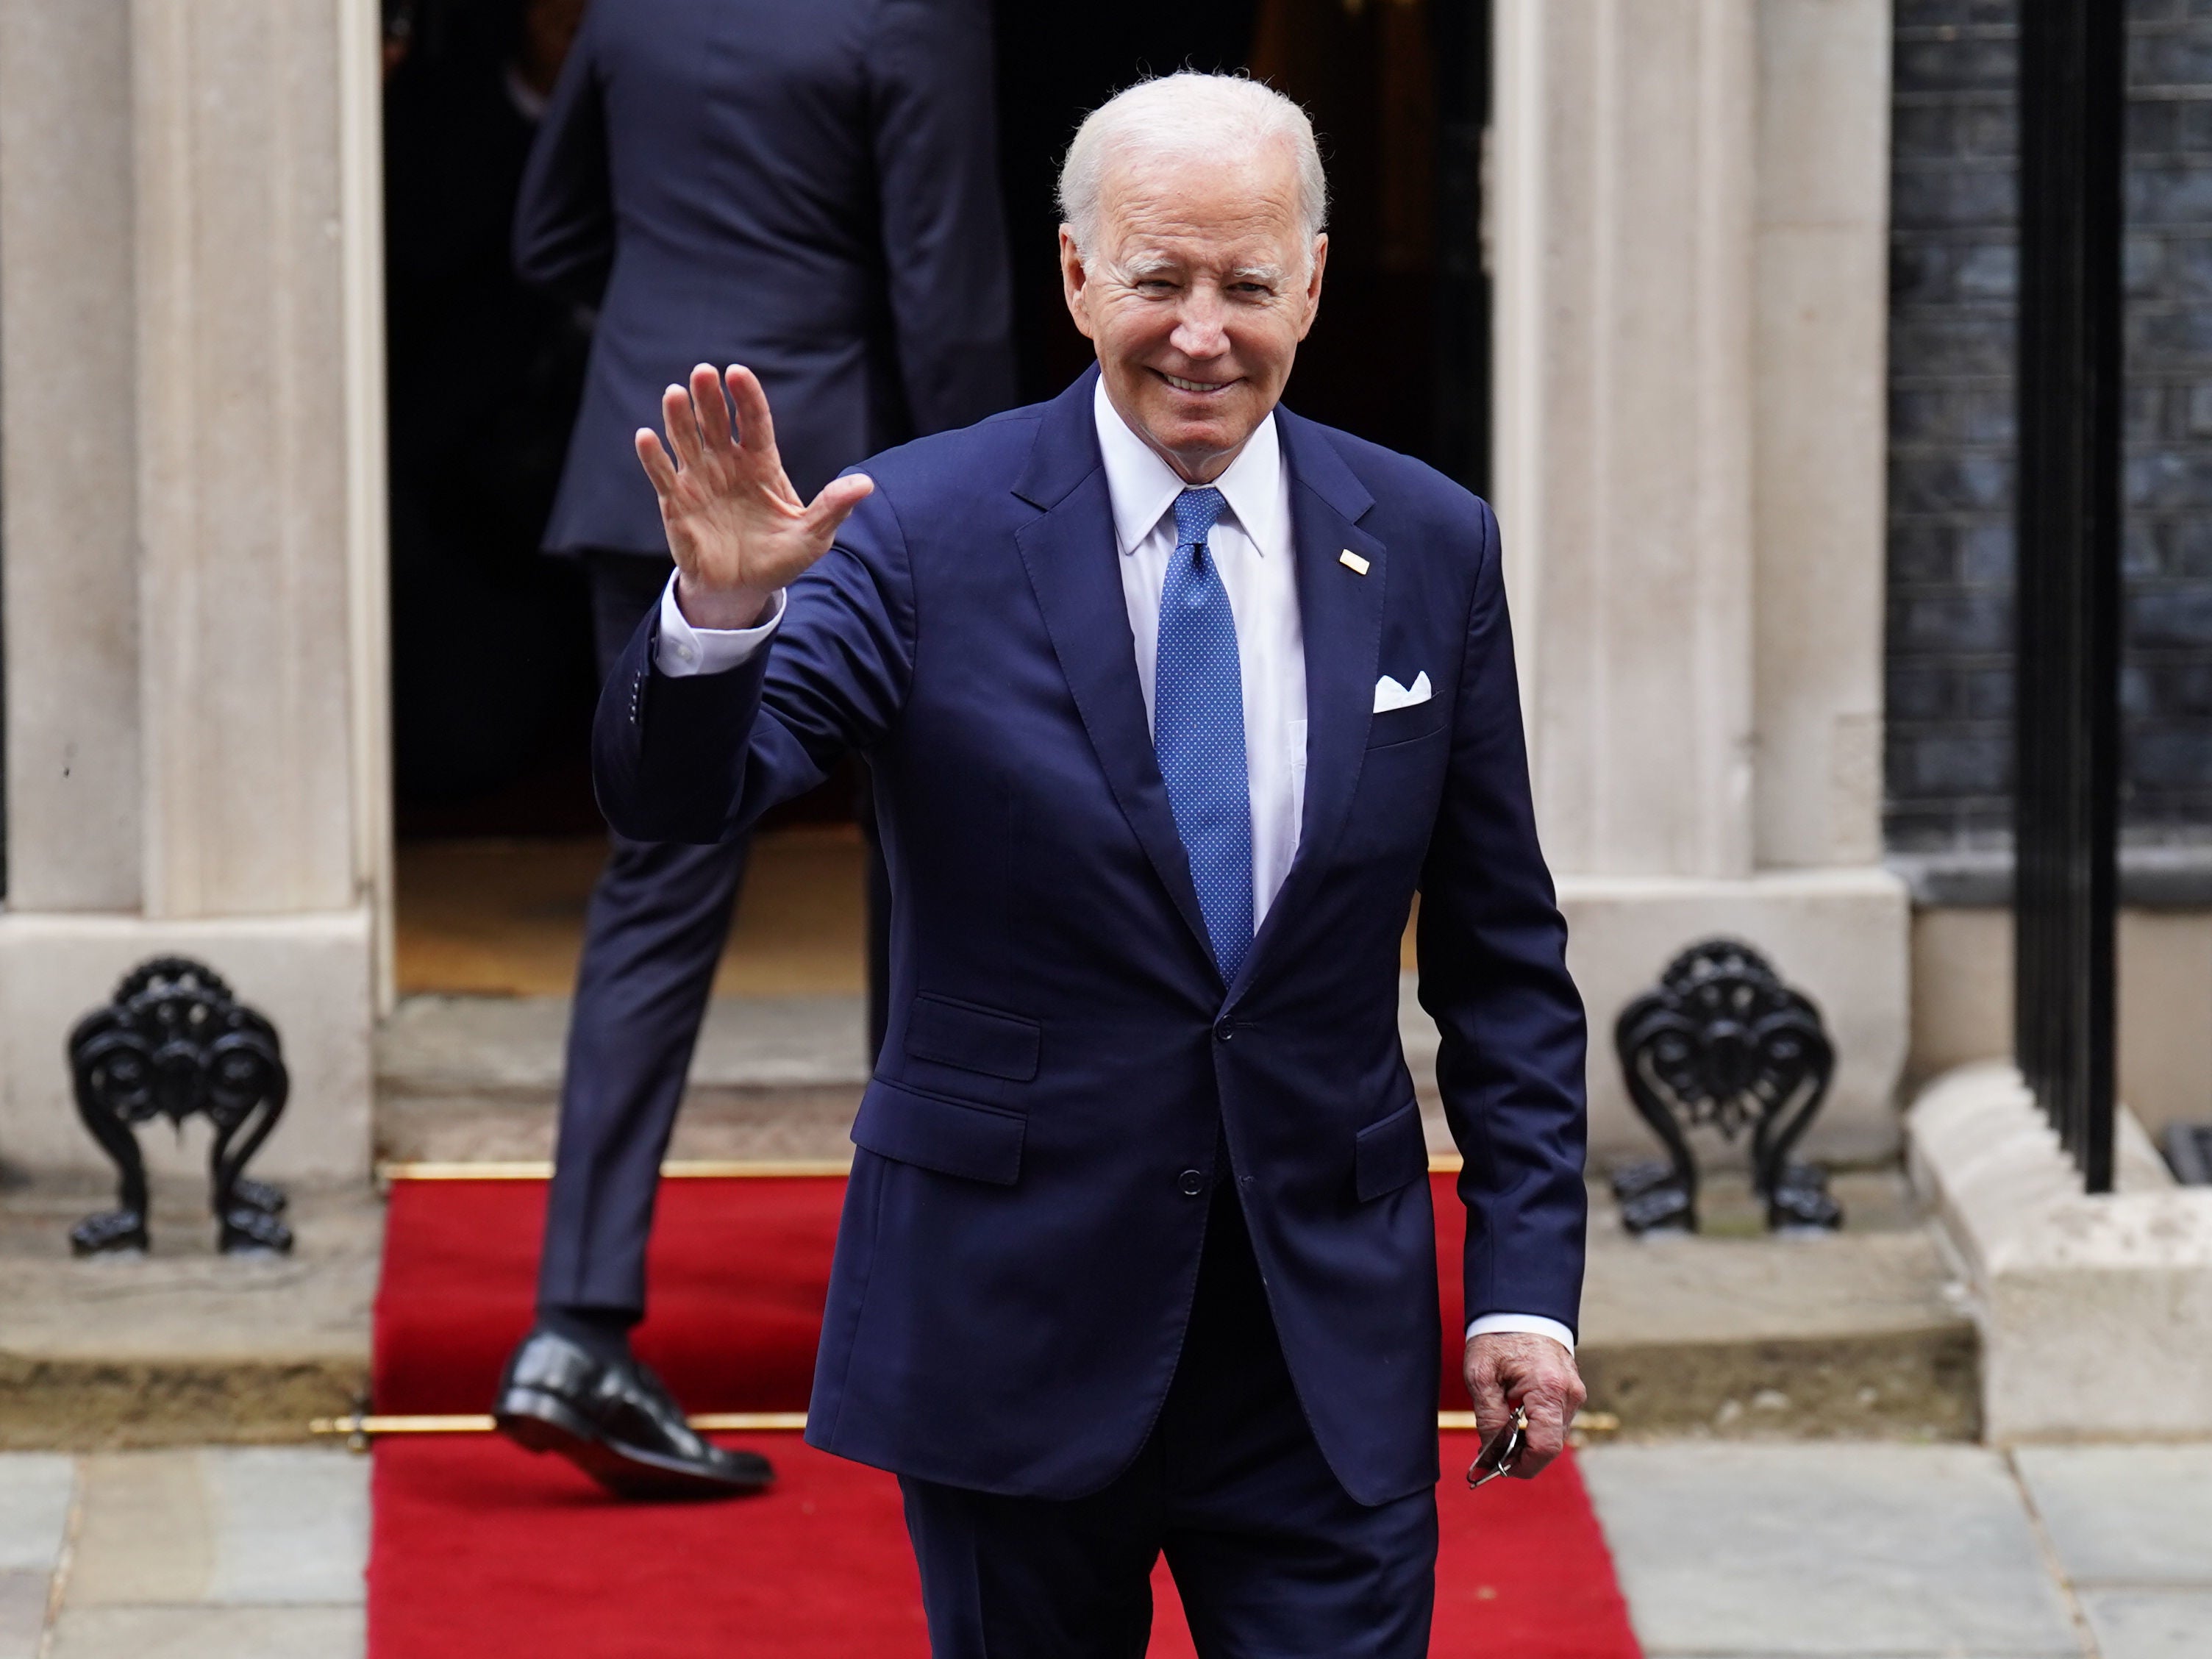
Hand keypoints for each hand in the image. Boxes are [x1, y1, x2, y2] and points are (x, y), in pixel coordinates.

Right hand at [634, 363, 874, 629]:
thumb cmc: (780, 558)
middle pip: (716, 422)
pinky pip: (663, 475)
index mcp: (761, 463)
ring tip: (674, 393)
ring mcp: (700, 479)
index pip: (754, 422)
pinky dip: (653, 457)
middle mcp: (728, 464)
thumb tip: (866, 484)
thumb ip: (833, 507)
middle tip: (704, 372)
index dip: (746, 398)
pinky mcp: (676, 502)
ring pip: (686, 440)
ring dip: (678, 417)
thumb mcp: (813, 535)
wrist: (743, 590)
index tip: (738, 373)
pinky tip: (646, 436)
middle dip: (709, 397)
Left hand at [1463, 1332, 1585, 1480]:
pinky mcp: (1572, 1390)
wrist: (1520, 1306)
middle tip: (1494, 1452)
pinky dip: (1537, 1426)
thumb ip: (1488, 1418)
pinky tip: (1515, 1417)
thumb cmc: (1497, 1336)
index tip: (1500, 1469)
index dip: (1523, 1466)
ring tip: (1501, 1430)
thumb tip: (1491, 1454)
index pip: (1545, 1447)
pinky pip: (1556, 1419)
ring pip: (1554, 1434)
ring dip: (1529, 1441)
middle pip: (1551, 1444)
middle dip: (1523, 1455)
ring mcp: (1575, 1392)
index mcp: (1548, 1389)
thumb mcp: (1481, 1376)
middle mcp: (1569, 1394)